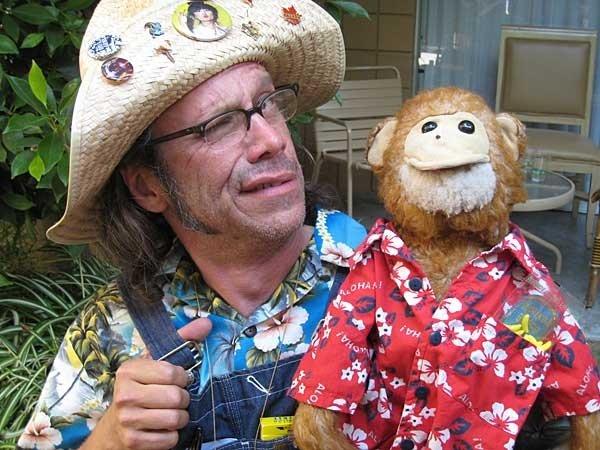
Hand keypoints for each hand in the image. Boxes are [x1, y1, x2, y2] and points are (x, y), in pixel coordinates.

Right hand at [81, 317, 211, 449]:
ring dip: (180, 418)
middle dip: (183, 400)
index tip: (177, 380)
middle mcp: (124, 394)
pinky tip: (162, 429)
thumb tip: (207, 322)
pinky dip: (172, 435)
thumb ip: (182, 340)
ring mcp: (127, 420)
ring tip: (172, 413)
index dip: (182, 378)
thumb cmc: (141, 389)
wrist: (114, 428)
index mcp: (129, 370)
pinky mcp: (133, 441)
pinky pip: (170, 439)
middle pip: (176, 397)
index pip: (172, 372)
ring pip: (175, 419)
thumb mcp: (155, 363)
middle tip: (176, 399)